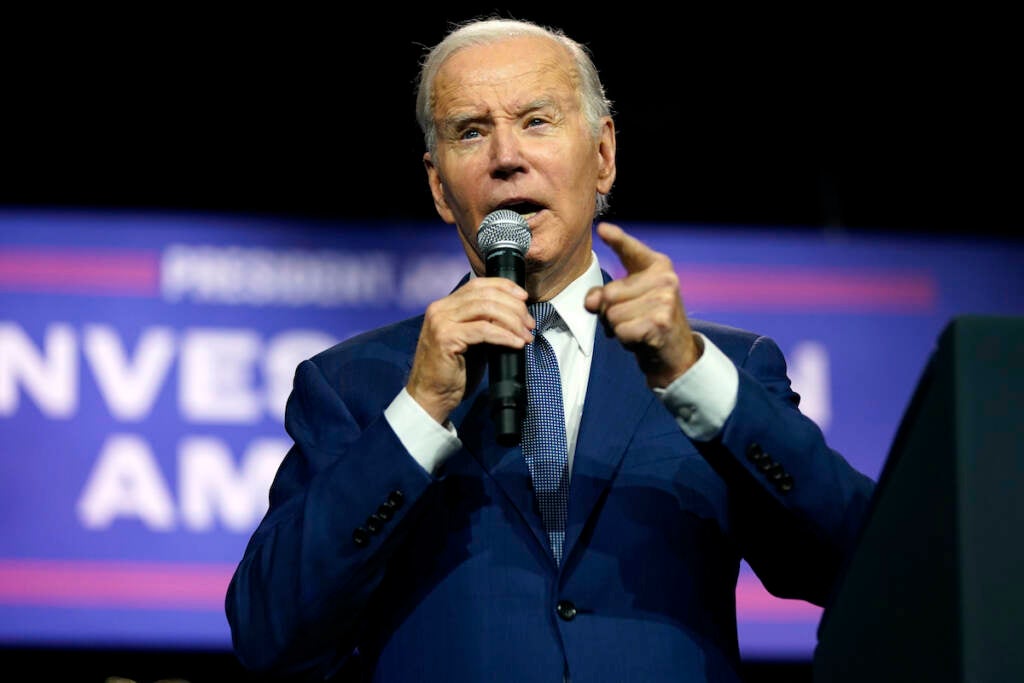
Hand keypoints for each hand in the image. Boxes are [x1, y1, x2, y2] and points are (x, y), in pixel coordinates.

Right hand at [407, 277, 534, 423]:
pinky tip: (516, 343)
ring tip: (526, 334)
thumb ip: (485, 322)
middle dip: (514, 307)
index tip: (524, 297)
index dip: (504, 287)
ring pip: (486, 309)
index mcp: (445, 305)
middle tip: (529, 323)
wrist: (432, 396)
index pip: (478, 284)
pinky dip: (504, 335)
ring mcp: (441, 322)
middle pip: (485, 295)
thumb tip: (515, 314)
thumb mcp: (471, 340)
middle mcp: (440, 308)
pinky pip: (483, 330)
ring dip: (512, 321)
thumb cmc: (453, 371)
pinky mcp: (446, 338)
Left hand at [584, 222, 699, 387]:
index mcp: (657, 265)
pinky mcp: (660, 322)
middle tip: (631, 319)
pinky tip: (641, 339)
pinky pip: (620, 330)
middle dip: (609, 312)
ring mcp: (664, 300)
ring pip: (612, 314)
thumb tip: (592, 301)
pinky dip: (625, 340)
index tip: (602, 228)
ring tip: (637, 328)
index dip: (616, 239)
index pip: (630, 250)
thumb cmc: (647, 321)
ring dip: (617, 328)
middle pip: (608, 293)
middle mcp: (665, 278)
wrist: (675, 352)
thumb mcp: (626, 301)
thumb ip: (605, 294)